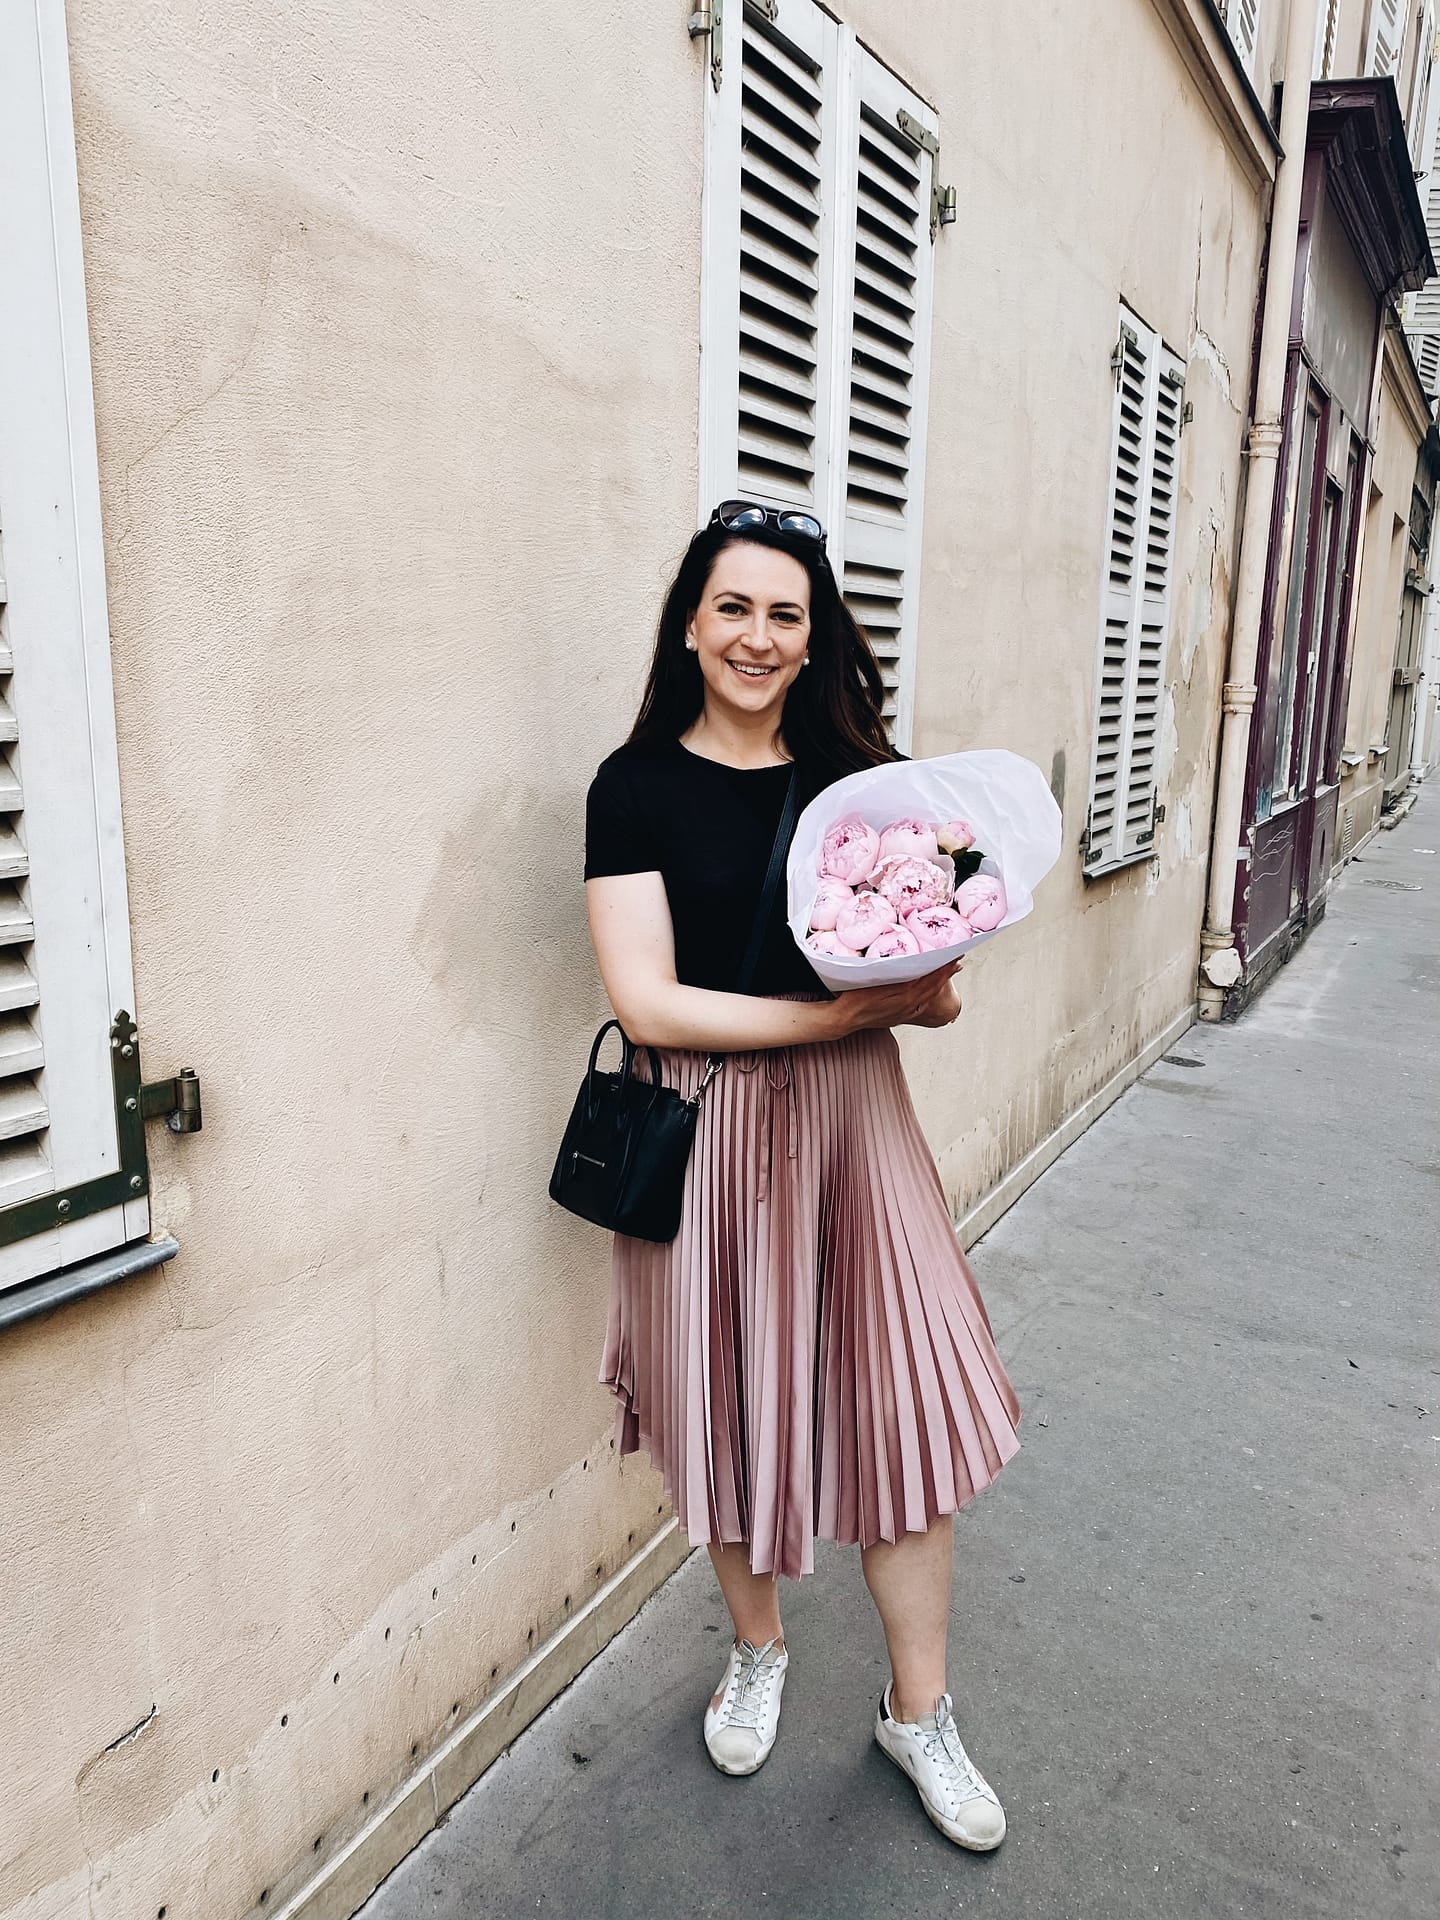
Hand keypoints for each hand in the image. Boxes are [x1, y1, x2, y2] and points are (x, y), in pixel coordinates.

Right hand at [836, 960, 962, 1034]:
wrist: (845, 1019)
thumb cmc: (855, 998)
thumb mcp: (874, 982)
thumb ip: (894, 976)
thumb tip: (912, 966)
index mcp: (905, 997)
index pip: (930, 979)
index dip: (943, 968)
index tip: (954, 957)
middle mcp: (909, 1007)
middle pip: (934, 988)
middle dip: (946, 974)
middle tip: (958, 961)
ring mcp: (906, 1013)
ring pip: (929, 996)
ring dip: (940, 984)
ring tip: (950, 971)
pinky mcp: (901, 1016)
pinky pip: (922, 1004)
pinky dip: (930, 994)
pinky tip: (932, 990)